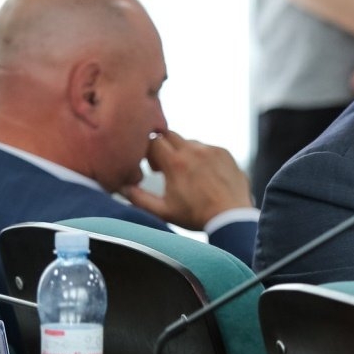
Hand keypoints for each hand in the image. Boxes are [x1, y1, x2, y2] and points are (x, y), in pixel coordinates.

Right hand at [122, 130, 252, 229]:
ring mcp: (211, 150)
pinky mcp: (225, 153)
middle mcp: (193, 151)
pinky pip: (207, 147)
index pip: (152, 141)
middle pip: (169, 135)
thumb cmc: (197, 216)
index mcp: (175, 163)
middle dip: (163, 147)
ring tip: (187, 173)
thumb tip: (122, 188)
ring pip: (189, 142)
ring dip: (183, 152)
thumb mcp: (163, 211)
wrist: (231, 218)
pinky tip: (204, 175)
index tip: (153, 168)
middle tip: (166, 167)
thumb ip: (139, 198)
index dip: (148, 152)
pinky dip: (202, 156)